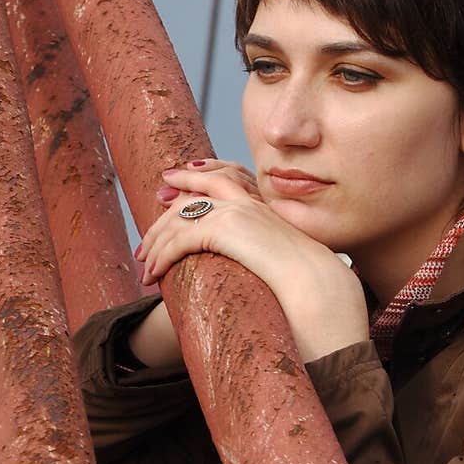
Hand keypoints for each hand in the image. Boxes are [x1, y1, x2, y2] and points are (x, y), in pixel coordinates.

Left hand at [135, 158, 369, 361]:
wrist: (318, 285)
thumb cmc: (310, 282)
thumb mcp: (285, 258)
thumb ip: (267, 250)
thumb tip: (257, 264)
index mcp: (262, 204)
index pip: (221, 177)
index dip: (191, 179)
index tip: (167, 191)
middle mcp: (247, 202)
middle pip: (192, 193)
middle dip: (163, 214)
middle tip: (145, 242)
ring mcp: (235, 212)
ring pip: (180, 219)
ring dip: (157, 244)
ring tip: (144, 267)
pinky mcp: (224, 229)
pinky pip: (180, 239)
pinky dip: (162, 257)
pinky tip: (154, 274)